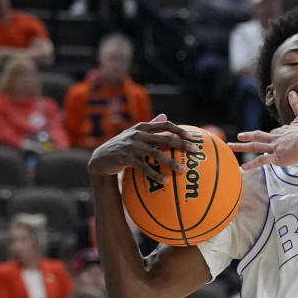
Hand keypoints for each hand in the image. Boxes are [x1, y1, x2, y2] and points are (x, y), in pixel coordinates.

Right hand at [88, 114, 205, 181]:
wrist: (102, 158)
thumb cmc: (123, 146)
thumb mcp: (135, 133)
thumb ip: (150, 126)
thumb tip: (165, 115)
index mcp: (142, 127)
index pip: (165, 125)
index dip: (179, 130)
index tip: (192, 137)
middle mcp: (138, 134)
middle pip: (164, 138)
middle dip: (181, 144)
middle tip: (195, 151)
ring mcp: (132, 146)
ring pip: (156, 154)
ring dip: (171, 162)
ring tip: (183, 170)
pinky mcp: (126, 158)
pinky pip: (144, 167)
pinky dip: (155, 175)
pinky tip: (165, 182)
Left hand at [231, 92, 297, 169]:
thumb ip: (296, 104)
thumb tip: (292, 92)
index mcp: (283, 130)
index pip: (273, 134)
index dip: (271, 136)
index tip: (271, 138)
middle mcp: (276, 138)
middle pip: (258, 136)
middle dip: (247, 136)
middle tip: (238, 136)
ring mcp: (275, 148)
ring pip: (254, 146)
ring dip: (241, 147)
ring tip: (230, 147)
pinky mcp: (277, 157)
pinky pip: (261, 161)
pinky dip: (251, 165)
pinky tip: (242, 168)